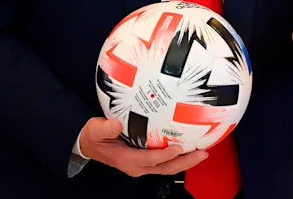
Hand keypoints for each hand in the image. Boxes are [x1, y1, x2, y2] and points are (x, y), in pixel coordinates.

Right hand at [78, 117, 207, 176]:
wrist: (90, 144)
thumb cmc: (94, 137)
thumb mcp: (95, 130)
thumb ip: (105, 128)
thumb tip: (116, 125)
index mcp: (127, 160)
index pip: (150, 160)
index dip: (166, 155)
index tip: (179, 147)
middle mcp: (138, 165)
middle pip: (166, 167)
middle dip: (185, 162)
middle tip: (202, 153)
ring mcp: (143, 164)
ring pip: (168, 166)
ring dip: (185, 160)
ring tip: (202, 151)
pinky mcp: (146, 159)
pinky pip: (165, 160)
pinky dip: (179, 155)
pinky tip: (189, 145)